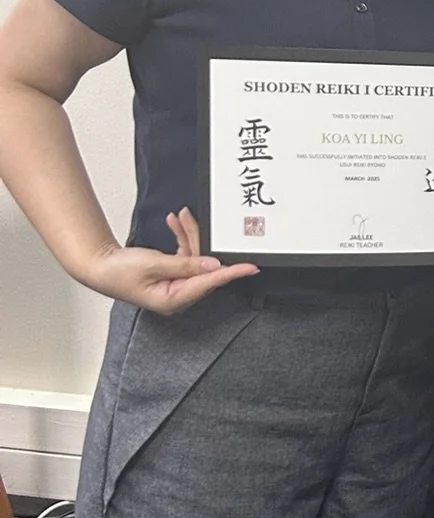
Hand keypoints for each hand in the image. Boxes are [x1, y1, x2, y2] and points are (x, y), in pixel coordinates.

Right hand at [83, 208, 256, 313]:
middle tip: (190, 219)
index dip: (231, 273)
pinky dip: (182, 239)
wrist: (98, 266)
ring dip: (189, 236)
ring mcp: (175, 285)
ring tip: (180, 217)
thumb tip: (213, 265)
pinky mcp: (171, 275)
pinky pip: (185, 256)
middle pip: (203, 267)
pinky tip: (176, 225)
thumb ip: (186, 264)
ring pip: (195, 258)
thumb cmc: (118, 272)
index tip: (250, 267)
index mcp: (174, 299)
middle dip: (199, 240)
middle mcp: (178, 295)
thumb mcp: (154, 265)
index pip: (210, 283)